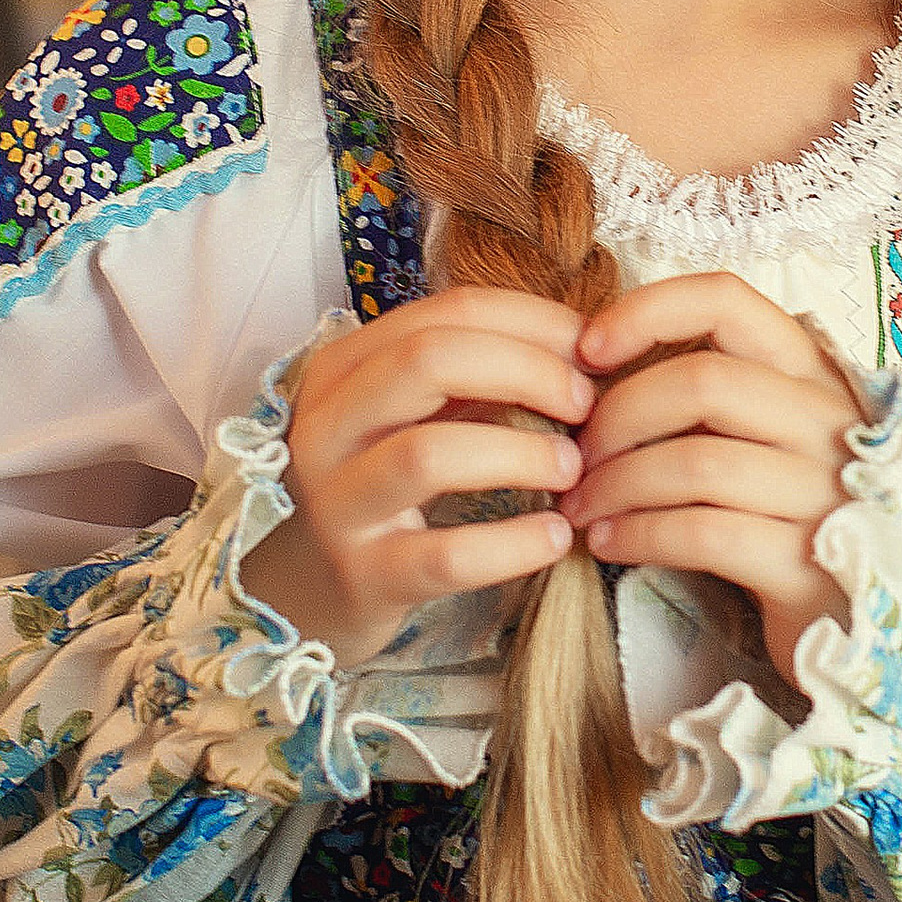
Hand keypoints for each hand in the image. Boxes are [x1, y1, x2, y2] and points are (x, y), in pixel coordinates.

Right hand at [243, 287, 594, 670]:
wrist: (309, 589)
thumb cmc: (385, 483)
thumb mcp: (419, 412)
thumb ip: (482, 374)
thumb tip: (586, 346)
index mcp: (344, 366)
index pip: (446, 312)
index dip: (533, 322)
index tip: (592, 350)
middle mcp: (327, 425)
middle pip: (429, 361)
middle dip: (527, 371)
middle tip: (585, 405)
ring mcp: (337, 502)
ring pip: (429, 453)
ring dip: (521, 454)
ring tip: (573, 470)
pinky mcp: (362, 575)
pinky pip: (446, 556)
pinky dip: (512, 544)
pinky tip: (555, 537)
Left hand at [565, 273, 861, 686]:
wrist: (855, 626)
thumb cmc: (785, 518)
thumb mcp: (761, 438)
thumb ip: (706, 396)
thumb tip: (591, 367)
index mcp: (812, 374)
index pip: (727, 300)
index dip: (648, 311)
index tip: (587, 350)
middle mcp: (831, 422)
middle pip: (703, 382)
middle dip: (618, 416)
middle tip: (576, 457)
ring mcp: (828, 494)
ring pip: (697, 461)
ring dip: (617, 483)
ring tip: (579, 507)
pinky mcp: (809, 565)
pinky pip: (704, 532)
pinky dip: (640, 534)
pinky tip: (608, 543)